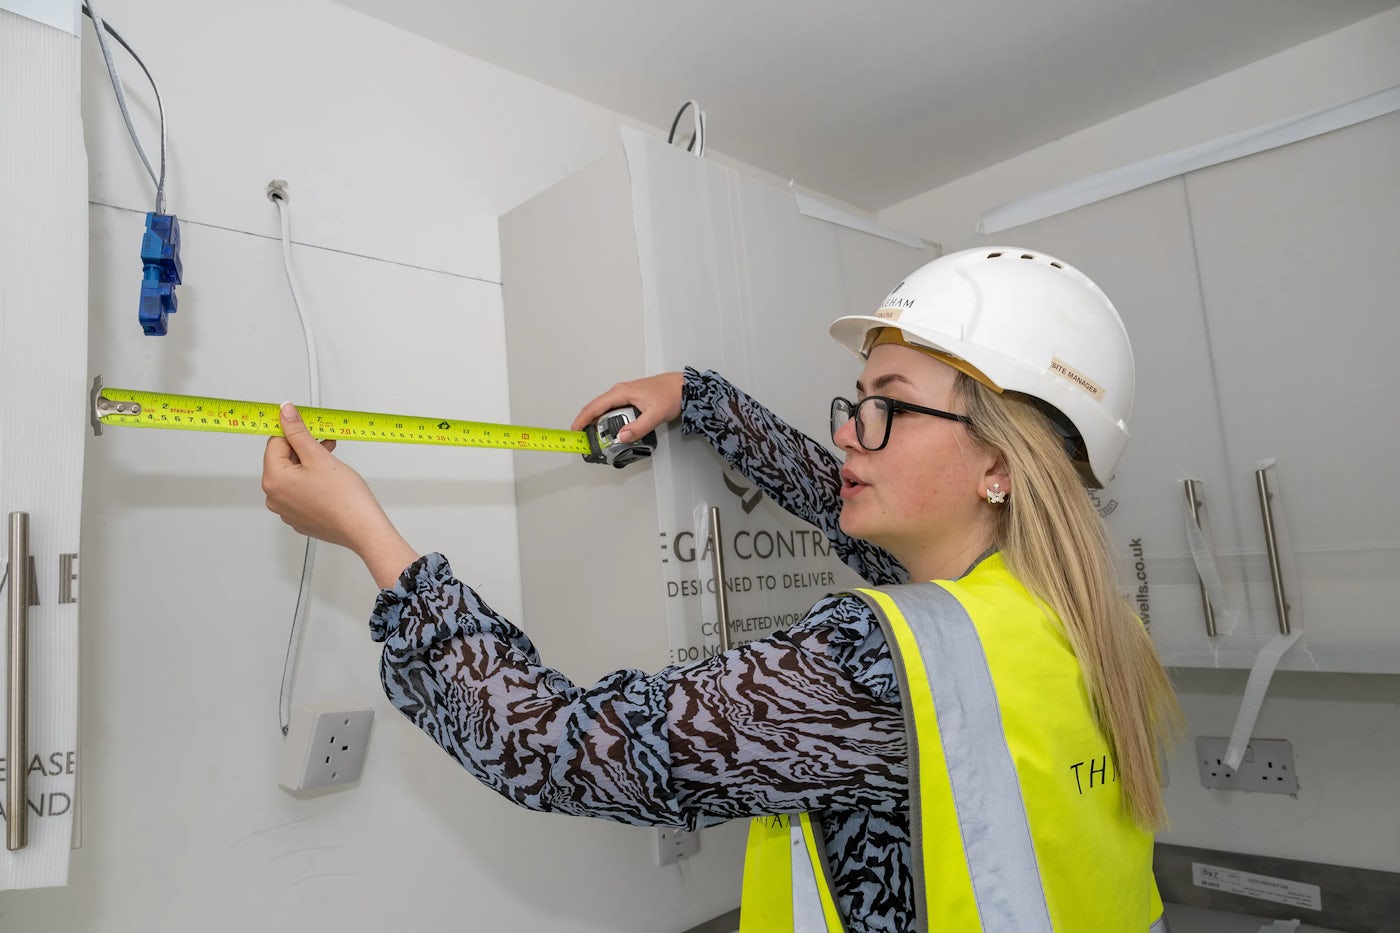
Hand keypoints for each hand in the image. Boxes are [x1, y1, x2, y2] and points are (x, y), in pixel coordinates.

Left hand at [262, 403, 417, 586]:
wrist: (362, 528)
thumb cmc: (344, 498)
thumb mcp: (319, 456)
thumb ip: (298, 431)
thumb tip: (285, 413)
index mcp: (274, 479)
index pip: (275, 442)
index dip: (294, 431)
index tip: (309, 426)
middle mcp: (274, 497)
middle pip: (282, 459)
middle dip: (303, 447)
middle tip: (325, 442)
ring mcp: (286, 510)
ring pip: (292, 476)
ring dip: (309, 463)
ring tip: (331, 459)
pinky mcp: (299, 517)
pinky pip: (299, 492)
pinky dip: (312, 481)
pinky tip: (330, 479)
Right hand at [571, 372, 684, 442]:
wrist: (683, 387)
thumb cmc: (671, 394)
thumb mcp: (655, 415)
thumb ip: (638, 428)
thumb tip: (621, 437)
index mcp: (621, 392)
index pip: (594, 406)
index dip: (582, 419)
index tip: (574, 432)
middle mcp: (620, 392)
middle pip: (596, 409)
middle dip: (589, 425)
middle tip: (587, 441)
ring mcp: (624, 395)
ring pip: (604, 410)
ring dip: (599, 424)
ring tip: (600, 439)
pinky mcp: (630, 399)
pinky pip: (613, 410)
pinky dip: (609, 421)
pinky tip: (614, 431)